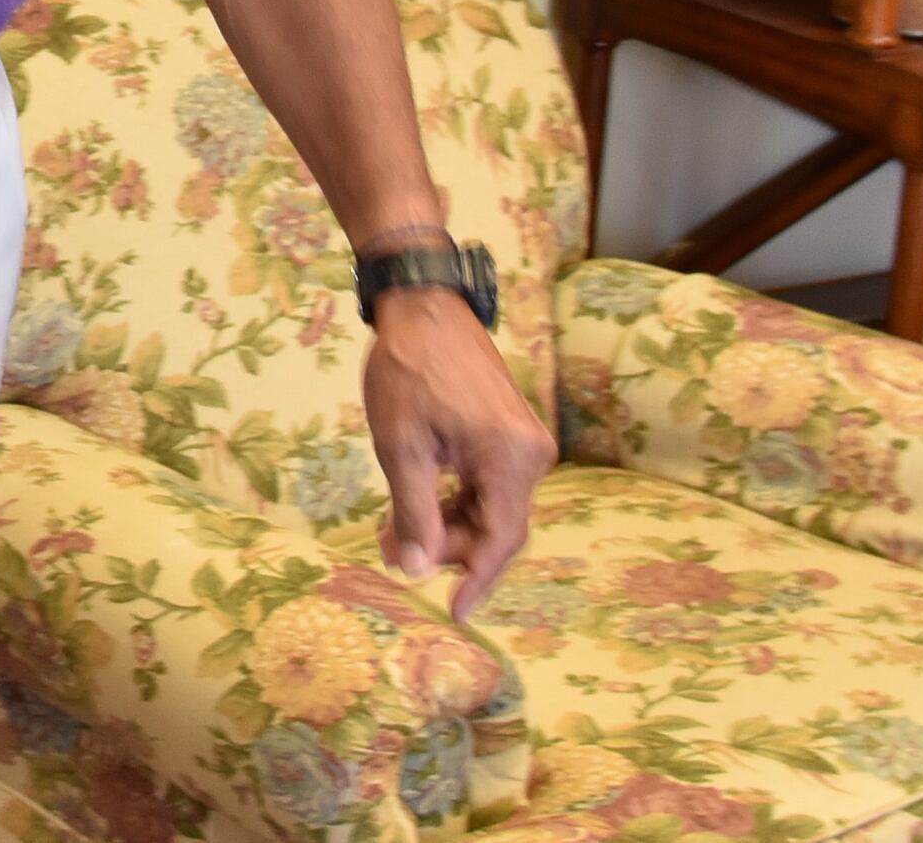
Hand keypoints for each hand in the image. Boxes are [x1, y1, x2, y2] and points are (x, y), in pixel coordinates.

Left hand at [363, 291, 554, 618]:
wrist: (423, 307)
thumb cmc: (408, 371)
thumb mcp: (401, 447)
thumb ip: (414, 513)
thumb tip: (415, 571)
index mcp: (513, 459)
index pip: (502, 539)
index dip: (476, 579)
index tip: (455, 614)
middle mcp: (531, 455)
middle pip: (495, 525)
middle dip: (446, 546)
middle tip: (391, 550)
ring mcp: (524, 442)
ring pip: (489, 505)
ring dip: (445, 523)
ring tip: (391, 532)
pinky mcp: (509, 432)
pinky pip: (487, 482)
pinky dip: (453, 498)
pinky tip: (415, 505)